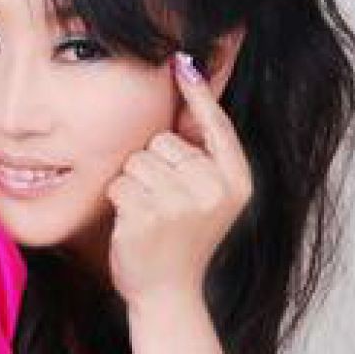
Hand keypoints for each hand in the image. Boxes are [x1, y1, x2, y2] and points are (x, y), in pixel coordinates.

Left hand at [105, 51, 253, 307]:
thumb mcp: (207, 196)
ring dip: (134, 182)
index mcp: (235, 180)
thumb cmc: (181, 237)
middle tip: (162, 200)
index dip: (197, 94)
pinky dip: (118, 198)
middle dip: (153, 163)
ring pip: (136, 159)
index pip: (215, 125)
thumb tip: (187, 91)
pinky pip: (119, 182)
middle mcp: (214, 189)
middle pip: (163, 140)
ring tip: (149, 212)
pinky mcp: (148, 216)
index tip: (181, 61)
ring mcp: (183, 204)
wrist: (167, 292)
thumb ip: (201, 153)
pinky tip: (133, 223)